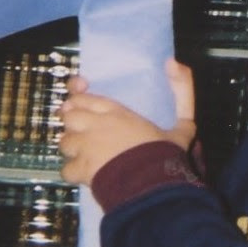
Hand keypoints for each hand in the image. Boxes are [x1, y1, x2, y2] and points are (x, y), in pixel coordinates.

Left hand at [57, 60, 198, 184]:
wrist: (153, 183)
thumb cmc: (166, 153)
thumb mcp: (183, 125)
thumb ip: (183, 93)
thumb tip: (173, 62)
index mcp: (116, 111)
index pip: (83, 96)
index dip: (76, 95)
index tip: (78, 95)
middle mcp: (96, 125)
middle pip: (69, 116)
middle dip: (73, 123)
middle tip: (83, 131)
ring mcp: (86, 147)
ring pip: (64, 142)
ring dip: (72, 148)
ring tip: (84, 154)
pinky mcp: (82, 169)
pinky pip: (66, 169)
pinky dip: (73, 173)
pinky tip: (84, 175)